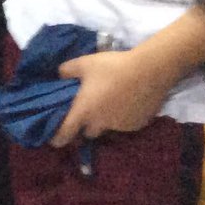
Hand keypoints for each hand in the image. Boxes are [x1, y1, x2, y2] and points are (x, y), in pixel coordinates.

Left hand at [52, 48, 172, 144]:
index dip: (58, 138)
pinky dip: (122, 117)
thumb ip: (67, 71)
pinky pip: (125, 124)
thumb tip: (59, 75)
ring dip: (106, 120)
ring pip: (108, 128)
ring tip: (110, 103)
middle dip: (85, 126)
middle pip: (88, 132)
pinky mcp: (138, 124)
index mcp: (85, 111)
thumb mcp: (83, 63)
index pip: (66, 132)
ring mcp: (121, 126)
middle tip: (86, 113)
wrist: (149, 71)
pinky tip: (126, 103)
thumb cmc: (112, 67)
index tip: (55, 141)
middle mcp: (102, 123)